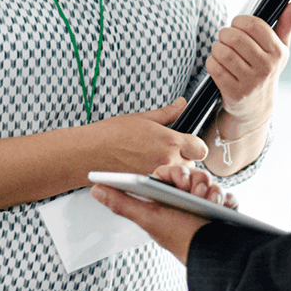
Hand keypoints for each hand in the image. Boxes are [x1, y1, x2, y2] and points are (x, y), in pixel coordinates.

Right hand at [77, 98, 209, 178]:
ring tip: (156, 163)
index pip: (200, 148)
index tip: (189, 144)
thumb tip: (181, 104)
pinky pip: (163, 186)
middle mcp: (167, 160)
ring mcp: (158, 176)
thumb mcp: (142, 117)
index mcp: (169, 140)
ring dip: (174, 173)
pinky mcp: (148, 187)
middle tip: (168, 153)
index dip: (195, 146)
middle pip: (192, 165)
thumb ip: (167, 113)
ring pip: (179, 178)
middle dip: (184, 160)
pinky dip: (160, 181)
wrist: (89, 153)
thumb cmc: (110, 135)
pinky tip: (148, 172)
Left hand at [91, 164, 234, 264]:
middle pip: (192, 174)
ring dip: (211, 188)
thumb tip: (96, 188)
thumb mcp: (148, 219)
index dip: (175, 172)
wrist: (211, 257)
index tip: (179, 179)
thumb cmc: (178, 239)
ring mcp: (205, 204)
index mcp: (166, 197)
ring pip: (210, 181)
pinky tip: (222, 205)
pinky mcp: (223, 209)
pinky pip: (227, 195)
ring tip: (208, 201)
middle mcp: (186, 199)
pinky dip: (226, 198)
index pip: (169, 173)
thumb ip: (122, 203)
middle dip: (197, 179)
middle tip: (195, 192)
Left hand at [207, 1, 290, 131]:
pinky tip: (217, 64)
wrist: (257, 106)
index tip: (236, 25)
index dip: (239, 21)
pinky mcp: (235, 93)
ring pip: (223, 52)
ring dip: (217, 48)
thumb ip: (286, 24)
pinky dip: (211, 62)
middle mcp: (267, 68)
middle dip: (225, 34)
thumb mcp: (279, 49)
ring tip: (221, 50)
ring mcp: (251, 82)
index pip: (254, 25)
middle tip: (225, 37)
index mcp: (278, 52)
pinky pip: (214, 67)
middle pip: (235, 38)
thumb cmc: (265, 69)